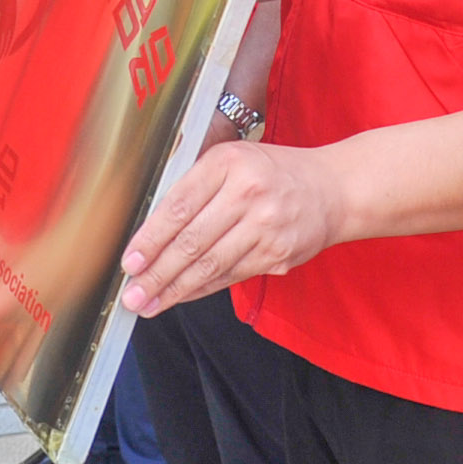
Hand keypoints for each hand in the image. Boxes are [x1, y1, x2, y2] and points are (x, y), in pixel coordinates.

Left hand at [120, 139, 343, 314]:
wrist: (333, 190)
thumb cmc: (272, 172)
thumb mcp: (233, 159)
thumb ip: (196, 185)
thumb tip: (150, 232)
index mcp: (229, 162)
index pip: (179, 205)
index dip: (150, 239)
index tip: (129, 261)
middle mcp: (248, 193)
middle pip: (192, 241)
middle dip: (157, 273)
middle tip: (131, 295)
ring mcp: (266, 227)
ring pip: (209, 265)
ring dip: (175, 289)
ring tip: (149, 304)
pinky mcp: (278, 255)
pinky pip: (231, 276)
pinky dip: (202, 290)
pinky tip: (182, 296)